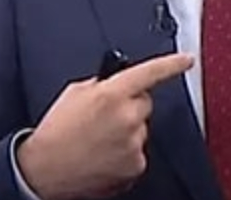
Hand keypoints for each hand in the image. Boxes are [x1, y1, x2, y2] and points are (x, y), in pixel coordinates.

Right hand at [16, 52, 194, 199]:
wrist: (44, 170)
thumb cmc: (56, 132)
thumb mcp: (75, 93)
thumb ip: (102, 84)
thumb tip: (117, 84)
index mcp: (111, 93)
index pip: (151, 72)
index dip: (172, 64)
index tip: (187, 59)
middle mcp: (127, 117)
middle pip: (145, 103)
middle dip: (130, 106)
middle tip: (106, 117)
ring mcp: (133, 143)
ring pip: (141, 129)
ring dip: (126, 131)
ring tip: (99, 140)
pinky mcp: (135, 165)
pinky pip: (137, 151)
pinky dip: (125, 153)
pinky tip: (104, 155)